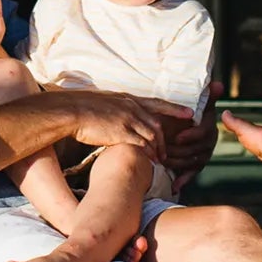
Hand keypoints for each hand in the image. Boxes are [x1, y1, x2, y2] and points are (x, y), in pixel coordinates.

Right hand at [63, 90, 190, 150]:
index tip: (190, 113)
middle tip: (169, 151)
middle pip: (157, 125)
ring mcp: (127, 120)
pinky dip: (148, 154)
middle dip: (166, 139)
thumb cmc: (82, 107)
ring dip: (158, 150)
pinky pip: (141, 145)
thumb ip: (115, 108)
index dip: (175, 109)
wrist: (71, 111)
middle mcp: (131, 108)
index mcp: (128, 99)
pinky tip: (149, 161)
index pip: (158, 103)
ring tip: (160, 161)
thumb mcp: (104, 102)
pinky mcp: (121, 133)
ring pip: (151, 136)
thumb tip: (116, 114)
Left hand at [159, 82, 223, 181]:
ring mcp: (203, 156)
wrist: (185, 126)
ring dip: (177, 163)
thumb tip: (218, 84)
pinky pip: (191, 174)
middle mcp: (208, 143)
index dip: (191, 135)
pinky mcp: (196, 166)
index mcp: (209, 128)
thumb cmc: (189, 113)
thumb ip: (207, 96)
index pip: (203, 133)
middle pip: (196, 150)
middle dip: (179, 151)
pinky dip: (183, 181)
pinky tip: (175, 187)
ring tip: (162, 163)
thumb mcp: (198, 104)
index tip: (177, 137)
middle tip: (163, 151)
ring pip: (191, 162)